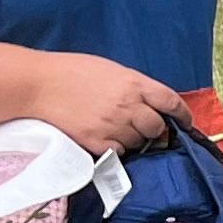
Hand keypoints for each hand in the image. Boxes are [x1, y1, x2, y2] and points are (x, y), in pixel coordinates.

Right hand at [14, 50, 186, 155]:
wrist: (37, 84)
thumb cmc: (71, 71)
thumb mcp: (110, 70)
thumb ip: (133, 86)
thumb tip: (150, 101)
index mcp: (134, 84)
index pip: (172, 102)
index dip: (183, 115)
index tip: (185, 123)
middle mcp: (128, 105)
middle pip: (157, 127)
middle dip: (156, 130)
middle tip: (147, 129)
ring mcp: (112, 125)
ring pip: (139, 142)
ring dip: (136, 139)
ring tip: (120, 130)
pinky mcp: (96, 141)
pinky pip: (119, 152)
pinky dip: (118, 149)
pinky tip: (107, 139)